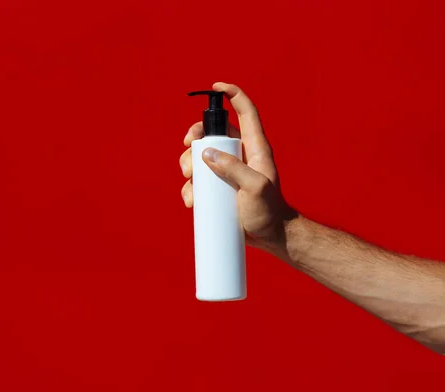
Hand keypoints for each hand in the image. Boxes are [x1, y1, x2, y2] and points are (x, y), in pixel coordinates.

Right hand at [179, 82, 293, 249]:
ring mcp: (228, 171)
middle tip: (188, 148)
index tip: (216, 87)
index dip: (232, 94)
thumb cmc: (268, 212)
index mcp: (254, 148)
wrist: (270, 238)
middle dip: (195, 137)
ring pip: (200, 157)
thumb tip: (206, 154)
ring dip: (188, 165)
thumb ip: (233, 169)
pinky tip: (191, 201)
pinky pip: (198, 180)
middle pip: (213, 133)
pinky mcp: (219, 188)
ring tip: (189, 183)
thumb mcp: (255, 189)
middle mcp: (239, 155)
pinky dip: (190, 187)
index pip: (246, 112)